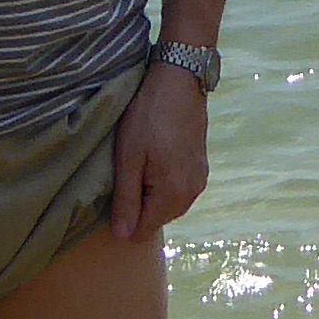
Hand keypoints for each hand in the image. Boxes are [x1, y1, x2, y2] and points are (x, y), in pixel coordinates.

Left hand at [112, 60, 209, 239]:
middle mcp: (191, 194)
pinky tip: (156, 157)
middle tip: (128, 169)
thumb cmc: (148, 116)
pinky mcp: (201, 168)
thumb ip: (126, 200)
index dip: (124, 216)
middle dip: (139, 205)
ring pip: (167, 206)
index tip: (118, 187)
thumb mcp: (128, 158)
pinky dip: (164, 183)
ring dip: (151, 193)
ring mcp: (199, 181)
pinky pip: (178, 191)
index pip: (142, 230)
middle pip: (156, 220)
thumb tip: (123, 237)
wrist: (179, 81)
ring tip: (142, 160)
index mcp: (172, 194)